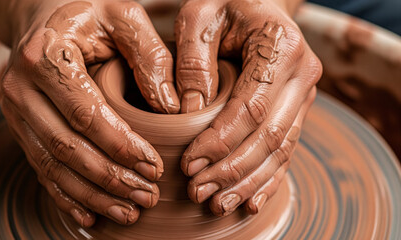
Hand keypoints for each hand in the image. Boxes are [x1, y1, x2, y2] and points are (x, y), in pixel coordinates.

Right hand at [1, 0, 179, 225]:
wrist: (45, 16)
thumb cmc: (89, 15)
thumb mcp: (124, 17)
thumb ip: (150, 56)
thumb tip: (171, 108)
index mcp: (48, 56)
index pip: (86, 113)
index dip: (121, 146)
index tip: (153, 166)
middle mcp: (22, 88)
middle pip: (66, 147)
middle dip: (109, 178)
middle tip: (146, 196)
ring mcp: (16, 112)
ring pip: (53, 166)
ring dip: (92, 194)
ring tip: (128, 212)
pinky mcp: (21, 128)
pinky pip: (41, 169)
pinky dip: (67, 195)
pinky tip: (91, 214)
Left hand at [177, 0, 321, 215]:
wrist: (256, 4)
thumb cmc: (224, 5)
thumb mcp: (199, 15)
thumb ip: (193, 60)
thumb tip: (190, 110)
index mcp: (281, 48)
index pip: (250, 108)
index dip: (220, 142)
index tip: (190, 165)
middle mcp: (301, 75)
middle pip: (269, 137)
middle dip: (232, 171)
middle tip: (200, 192)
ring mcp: (302, 95)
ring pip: (279, 151)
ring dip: (247, 182)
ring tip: (217, 204)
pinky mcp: (296, 110)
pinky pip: (286, 150)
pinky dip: (268, 179)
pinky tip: (249, 201)